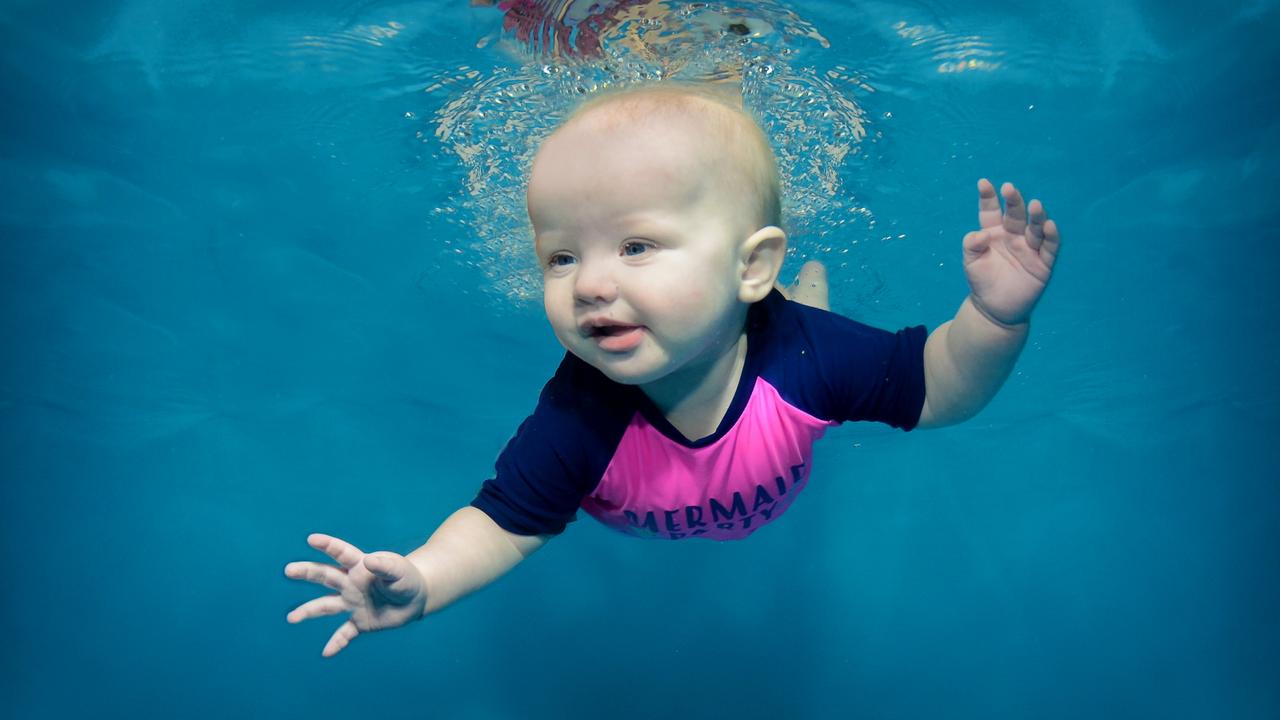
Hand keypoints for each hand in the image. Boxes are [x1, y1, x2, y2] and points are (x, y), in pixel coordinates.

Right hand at [284, 533, 426, 657]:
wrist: (415, 599)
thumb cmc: (406, 579)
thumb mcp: (400, 571)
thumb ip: (385, 566)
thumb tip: (368, 560)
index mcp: (360, 566)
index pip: (341, 553)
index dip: (328, 545)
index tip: (312, 539)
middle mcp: (351, 584)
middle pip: (325, 576)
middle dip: (307, 572)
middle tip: (289, 570)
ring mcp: (353, 603)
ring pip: (326, 606)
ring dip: (309, 611)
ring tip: (292, 618)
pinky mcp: (360, 622)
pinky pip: (345, 633)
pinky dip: (336, 643)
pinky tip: (327, 652)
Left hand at [962, 179, 1060, 326]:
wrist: (995, 308)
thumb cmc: (981, 281)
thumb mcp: (970, 262)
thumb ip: (971, 245)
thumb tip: (982, 234)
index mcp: (994, 232)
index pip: (991, 211)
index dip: (989, 197)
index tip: (983, 183)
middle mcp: (1014, 236)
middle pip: (1015, 215)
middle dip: (1014, 201)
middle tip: (1010, 188)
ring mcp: (1030, 248)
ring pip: (1036, 228)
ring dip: (1037, 216)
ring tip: (1035, 205)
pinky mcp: (1043, 263)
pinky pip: (1050, 247)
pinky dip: (1051, 236)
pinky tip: (1049, 225)